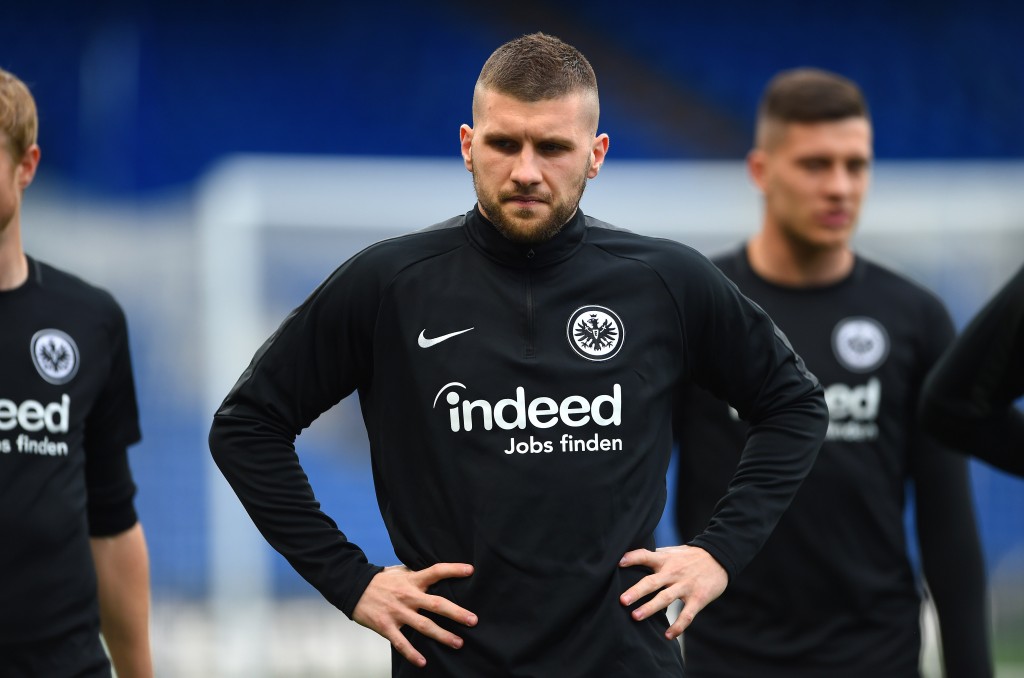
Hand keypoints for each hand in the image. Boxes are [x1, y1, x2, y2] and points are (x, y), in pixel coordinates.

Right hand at [352, 562, 476, 667]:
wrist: (353, 587)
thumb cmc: (380, 580)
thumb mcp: (400, 571)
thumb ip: (417, 575)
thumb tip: (437, 575)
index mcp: (412, 580)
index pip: (436, 571)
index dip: (453, 570)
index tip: (470, 571)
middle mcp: (407, 596)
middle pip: (436, 604)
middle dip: (456, 613)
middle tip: (473, 620)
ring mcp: (397, 612)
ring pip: (424, 625)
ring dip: (442, 635)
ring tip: (459, 643)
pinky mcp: (386, 626)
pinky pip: (401, 642)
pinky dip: (411, 653)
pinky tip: (422, 662)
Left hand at [618, 545, 727, 639]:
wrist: (719, 557)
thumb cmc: (690, 556)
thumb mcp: (671, 552)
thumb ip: (654, 557)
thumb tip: (629, 558)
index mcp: (665, 560)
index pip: (645, 555)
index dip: (632, 558)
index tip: (619, 562)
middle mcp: (673, 572)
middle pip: (652, 582)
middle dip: (637, 591)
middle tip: (622, 601)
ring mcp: (685, 586)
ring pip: (666, 599)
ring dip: (650, 608)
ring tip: (635, 616)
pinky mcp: (698, 599)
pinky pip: (686, 615)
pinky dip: (678, 627)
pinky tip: (668, 635)